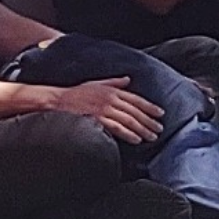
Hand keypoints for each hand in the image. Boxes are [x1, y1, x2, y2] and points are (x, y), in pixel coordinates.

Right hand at [50, 76, 164, 144]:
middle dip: (149, 121)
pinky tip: (137, 139)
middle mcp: (110, 99)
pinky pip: (116, 127)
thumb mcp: (97, 83)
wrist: (57, 100)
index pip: (136, 99)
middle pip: (135, 111)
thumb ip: (114, 82)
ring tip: (152, 136)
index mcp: (112, 90)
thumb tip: (128, 79)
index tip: (161, 113)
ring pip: (129, 120)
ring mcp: (104, 109)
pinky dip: (128, 134)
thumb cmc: (76, 93)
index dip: (150, 107)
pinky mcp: (97, 119)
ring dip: (142, 129)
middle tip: (159, 129)